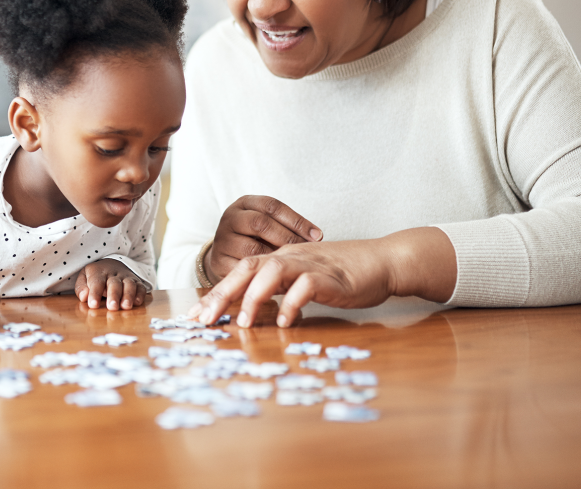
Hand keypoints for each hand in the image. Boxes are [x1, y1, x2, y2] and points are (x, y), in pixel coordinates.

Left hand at [75, 259, 146, 310]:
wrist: (113, 263)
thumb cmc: (96, 275)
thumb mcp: (84, 277)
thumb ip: (81, 287)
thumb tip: (84, 297)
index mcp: (98, 272)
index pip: (96, 282)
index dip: (95, 293)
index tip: (93, 305)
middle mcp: (113, 274)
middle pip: (114, 283)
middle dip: (113, 295)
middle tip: (112, 307)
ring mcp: (126, 277)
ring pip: (129, 284)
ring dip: (128, 295)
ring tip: (126, 306)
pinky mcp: (136, 282)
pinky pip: (140, 287)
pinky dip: (140, 294)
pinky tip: (137, 302)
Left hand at [189, 227, 457, 326]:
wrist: (383, 261)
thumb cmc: (345, 275)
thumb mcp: (306, 281)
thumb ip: (283, 291)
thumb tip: (257, 313)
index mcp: (282, 258)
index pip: (242, 271)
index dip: (218, 292)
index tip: (197, 315)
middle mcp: (291, 257)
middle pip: (247, 268)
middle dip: (222, 293)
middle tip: (204, 319)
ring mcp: (310, 264)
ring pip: (272, 271)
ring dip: (253, 296)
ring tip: (242, 322)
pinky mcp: (331, 276)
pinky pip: (306, 286)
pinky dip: (292, 303)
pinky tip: (285, 321)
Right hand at [204, 195, 322, 284]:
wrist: (225, 255)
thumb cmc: (254, 238)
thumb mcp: (267, 224)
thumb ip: (286, 226)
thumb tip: (317, 236)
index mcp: (244, 204)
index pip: (272, 206)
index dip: (296, 220)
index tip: (317, 235)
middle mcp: (230, 218)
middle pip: (260, 223)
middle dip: (287, 237)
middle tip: (306, 251)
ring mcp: (223, 240)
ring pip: (252, 247)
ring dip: (276, 257)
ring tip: (294, 265)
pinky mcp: (219, 262)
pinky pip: (244, 268)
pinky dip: (263, 273)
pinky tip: (279, 278)